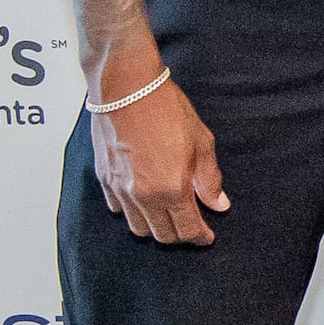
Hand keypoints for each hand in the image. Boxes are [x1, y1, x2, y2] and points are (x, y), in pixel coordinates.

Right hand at [90, 50, 228, 244]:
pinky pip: (117, 209)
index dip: (200, 237)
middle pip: (162, 235)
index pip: (188, 229)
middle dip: (180, 234)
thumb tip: (219, 203)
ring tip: (167, 214)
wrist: (128, 87)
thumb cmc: (165, 108)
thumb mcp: (201, 142)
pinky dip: (131, 211)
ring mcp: (120, 189)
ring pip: (138, 227)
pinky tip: (142, 199)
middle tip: (190, 224)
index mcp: (171, 189)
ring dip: (154, 226)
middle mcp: (143, 196)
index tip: (207, 236)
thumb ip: (209, 179)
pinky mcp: (104, 178)